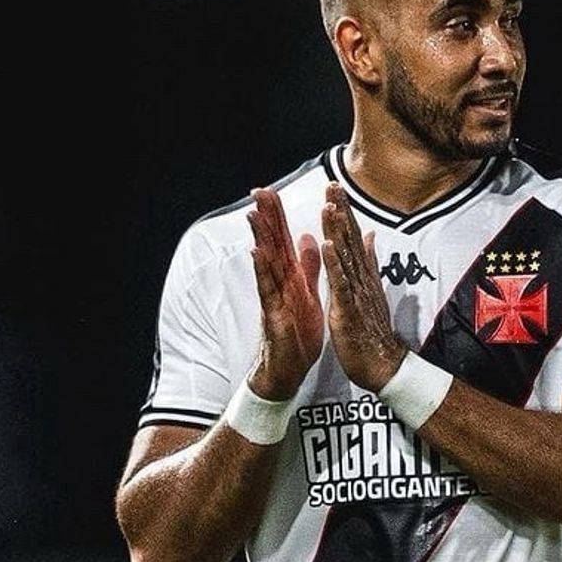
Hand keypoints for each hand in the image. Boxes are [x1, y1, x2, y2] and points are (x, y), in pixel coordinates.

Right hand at [246, 186, 322, 399]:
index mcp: (291, 278)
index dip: (278, 216)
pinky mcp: (272, 315)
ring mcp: (273, 298)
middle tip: (258, 189)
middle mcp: (279, 284)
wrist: (288, 372)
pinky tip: (256, 254)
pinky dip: (261, 272)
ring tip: (253, 213)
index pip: (283, 241)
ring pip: (265, 263)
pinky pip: (266, 291)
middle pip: (271, 245)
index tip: (272, 190)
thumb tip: (308, 238)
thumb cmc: (297, 335)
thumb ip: (307, 268)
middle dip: (266, 218)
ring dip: (259, 238)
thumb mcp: (308, 295)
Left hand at [320, 181, 406, 394]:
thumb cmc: (371, 331)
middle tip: (332, 183)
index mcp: (362, 276)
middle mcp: (360, 280)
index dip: (344, 213)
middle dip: (340, 211)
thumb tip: (369, 235)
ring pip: (345, 257)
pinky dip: (335, 265)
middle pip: (350, 240)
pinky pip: (341, 284)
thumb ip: (367, 262)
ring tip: (328, 205)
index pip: (352, 239)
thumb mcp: (368, 291)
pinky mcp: (348, 310)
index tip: (335, 188)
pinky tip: (328, 246)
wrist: (381, 365)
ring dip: (337, 231)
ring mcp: (355, 294)